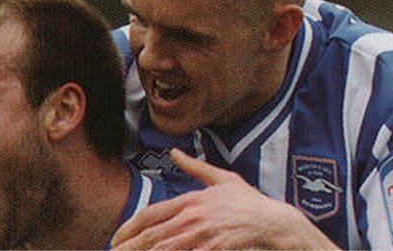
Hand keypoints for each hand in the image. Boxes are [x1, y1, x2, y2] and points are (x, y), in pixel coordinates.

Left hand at [111, 148, 339, 249]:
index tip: (117, 238)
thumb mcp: (223, 179)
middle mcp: (194, 216)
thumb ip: (195, 166)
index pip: (151, 214)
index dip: (130, 228)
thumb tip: (175, 151)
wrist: (276, 223)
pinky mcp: (217, 248)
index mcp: (192, 200)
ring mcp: (205, 234)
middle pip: (152, 235)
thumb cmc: (250, 202)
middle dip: (128, 247)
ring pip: (165, 248)